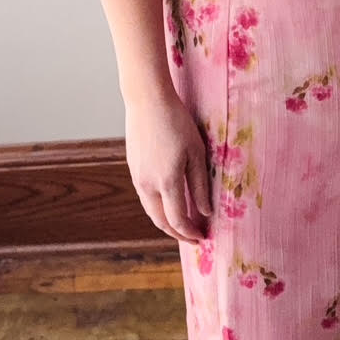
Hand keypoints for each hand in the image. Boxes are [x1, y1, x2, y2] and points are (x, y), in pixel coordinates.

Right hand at [124, 90, 212, 242]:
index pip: (178, 219)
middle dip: (177, 234)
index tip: (203, 236)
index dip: (190, 232)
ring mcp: (137, 177)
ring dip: (166, 222)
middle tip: (193, 238)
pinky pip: (145, 197)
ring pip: (151, 211)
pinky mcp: (133, 169)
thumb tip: (206, 212)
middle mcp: (148, 184)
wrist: (147, 101)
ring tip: (183, 224)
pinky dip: (158, 208)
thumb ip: (201, 185)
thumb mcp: (197, 152)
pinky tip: (169, 203)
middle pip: (161, 221)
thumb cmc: (177, 122)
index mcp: (167, 181)